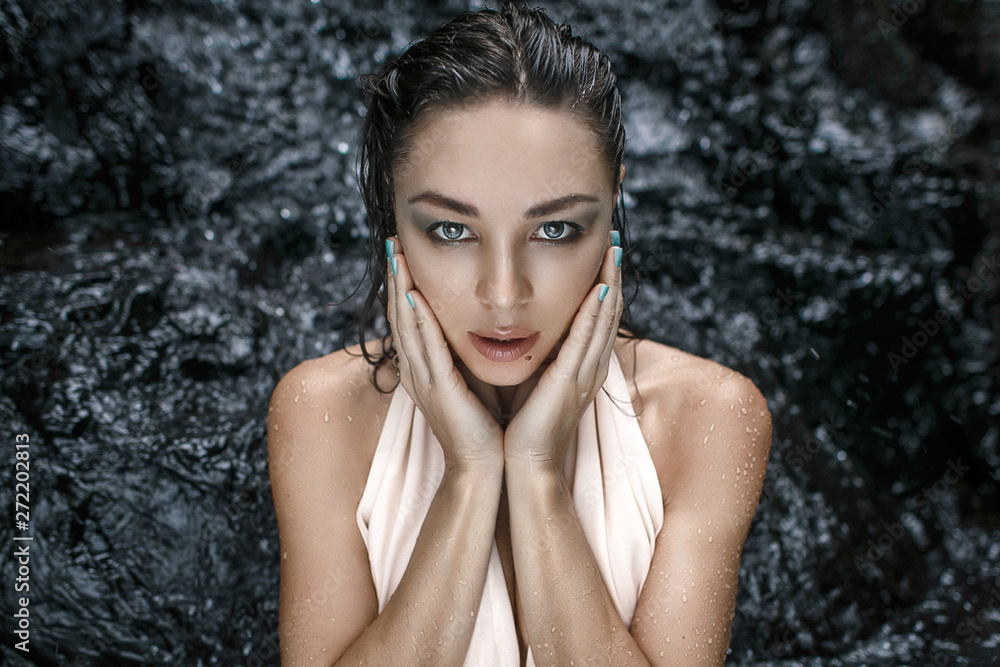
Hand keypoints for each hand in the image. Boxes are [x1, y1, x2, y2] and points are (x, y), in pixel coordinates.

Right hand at [385, 236, 504, 470]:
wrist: (483, 467)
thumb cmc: (484, 426)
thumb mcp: (472, 381)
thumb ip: (467, 356)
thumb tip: (479, 326)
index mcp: (425, 369)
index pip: (409, 319)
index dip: (403, 286)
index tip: (403, 254)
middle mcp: (418, 371)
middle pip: (400, 316)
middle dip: (396, 278)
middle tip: (393, 244)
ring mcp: (424, 380)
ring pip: (406, 326)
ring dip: (400, 289)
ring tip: (397, 257)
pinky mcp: (439, 390)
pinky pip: (425, 349)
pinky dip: (418, 321)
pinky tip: (414, 297)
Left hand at [502, 234, 622, 468]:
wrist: (526, 466)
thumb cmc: (525, 428)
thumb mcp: (536, 384)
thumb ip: (541, 358)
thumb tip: (530, 332)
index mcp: (581, 368)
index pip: (597, 319)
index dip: (604, 286)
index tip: (603, 256)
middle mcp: (589, 368)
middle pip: (608, 314)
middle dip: (613, 277)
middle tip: (615, 243)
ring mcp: (584, 375)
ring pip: (603, 321)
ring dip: (610, 284)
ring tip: (612, 253)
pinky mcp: (570, 382)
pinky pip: (586, 341)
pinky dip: (594, 314)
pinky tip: (599, 289)